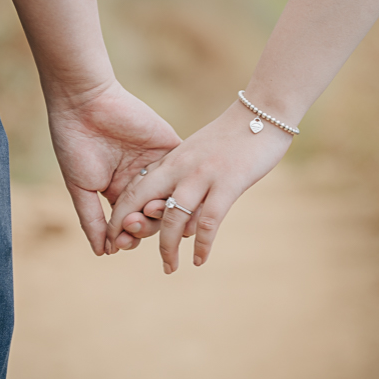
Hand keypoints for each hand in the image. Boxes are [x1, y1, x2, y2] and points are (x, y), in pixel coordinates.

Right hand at [47, 79, 180, 255]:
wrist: (85, 102)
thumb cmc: (75, 144)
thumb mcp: (81, 187)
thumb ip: (92, 220)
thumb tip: (102, 253)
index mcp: (118, 192)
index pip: (131, 224)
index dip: (128, 236)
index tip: (119, 243)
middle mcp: (140, 182)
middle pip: (153, 217)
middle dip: (144, 227)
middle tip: (133, 226)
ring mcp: (157, 166)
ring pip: (170, 199)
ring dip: (162, 212)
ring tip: (151, 213)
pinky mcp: (171, 148)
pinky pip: (184, 174)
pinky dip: (181, 189)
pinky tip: (174, 199)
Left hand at [106, 101, 292, 272]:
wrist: (264, 110)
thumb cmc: (234, 135)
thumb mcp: (197, 152)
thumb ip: (182, 173)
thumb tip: (173, 203)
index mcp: (171, 160)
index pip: (135, 188)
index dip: (120, 212)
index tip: (114, 235)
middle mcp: (180, 168)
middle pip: (142, 202)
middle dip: (129, 229)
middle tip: (122, 250)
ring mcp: (202, 176)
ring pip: (171, 218)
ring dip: (166, 248)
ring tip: (169, 267)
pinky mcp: (227, 183)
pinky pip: (207, 222)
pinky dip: (201, 245)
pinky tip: (198, 260)